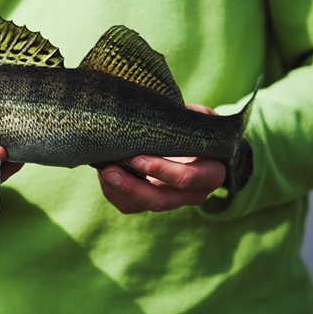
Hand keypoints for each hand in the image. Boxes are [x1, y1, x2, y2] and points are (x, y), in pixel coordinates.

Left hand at [97, 104, 225, 213]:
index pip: (187, 178)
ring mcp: (172, 201)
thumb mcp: (200, 119)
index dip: (161, 170)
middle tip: (109, 169)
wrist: (200, 146)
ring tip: (101, 170)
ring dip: (118, 190)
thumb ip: (187, 117)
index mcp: (211, 173)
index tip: (136, 158)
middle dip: (132, 186)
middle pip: (160, 200)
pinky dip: (113, 193)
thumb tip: (161, 107)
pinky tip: (103, 175)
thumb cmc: (198, 128)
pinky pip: (130, 206)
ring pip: (142, 206)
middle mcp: (193, 194)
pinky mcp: (153, 203)